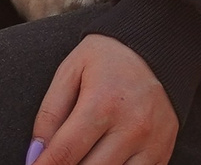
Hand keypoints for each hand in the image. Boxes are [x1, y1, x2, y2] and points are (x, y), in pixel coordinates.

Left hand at [28, 34, 175, 164]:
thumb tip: (37, 152)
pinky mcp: (163, 152)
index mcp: (103, 103)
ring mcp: (152, 143)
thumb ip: (50, 113)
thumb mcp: (70, 71)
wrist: (159, 47)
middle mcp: (132, 127)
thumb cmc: (108, 58)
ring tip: (80, 156)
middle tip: (56, 160)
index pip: (66, 151)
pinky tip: (103, 158)